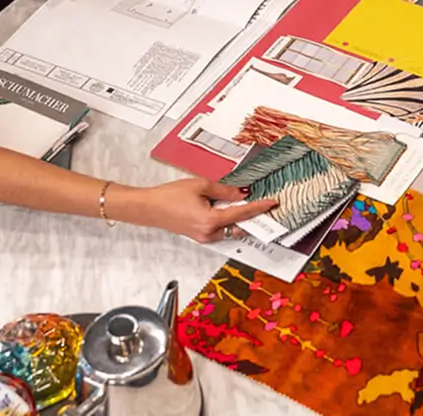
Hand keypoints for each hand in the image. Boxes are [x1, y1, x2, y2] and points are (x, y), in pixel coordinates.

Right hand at [116, 178, 278, 242]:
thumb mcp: (201, 186)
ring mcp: (204, 237)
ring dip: (235, 217)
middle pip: (238, 225)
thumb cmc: (170, 197)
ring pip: (229, 228)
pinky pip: (219, 229)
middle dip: (249, 214)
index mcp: (211, 221)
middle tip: (261, 202)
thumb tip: (241, 193)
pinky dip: (225, 219)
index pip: (242, 214)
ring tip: (238, 201)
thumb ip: (224, 190)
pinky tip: (223, 207)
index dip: (259, 207)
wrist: (150, 208)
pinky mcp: (200, 236)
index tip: (272, 203)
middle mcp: (209, 233)